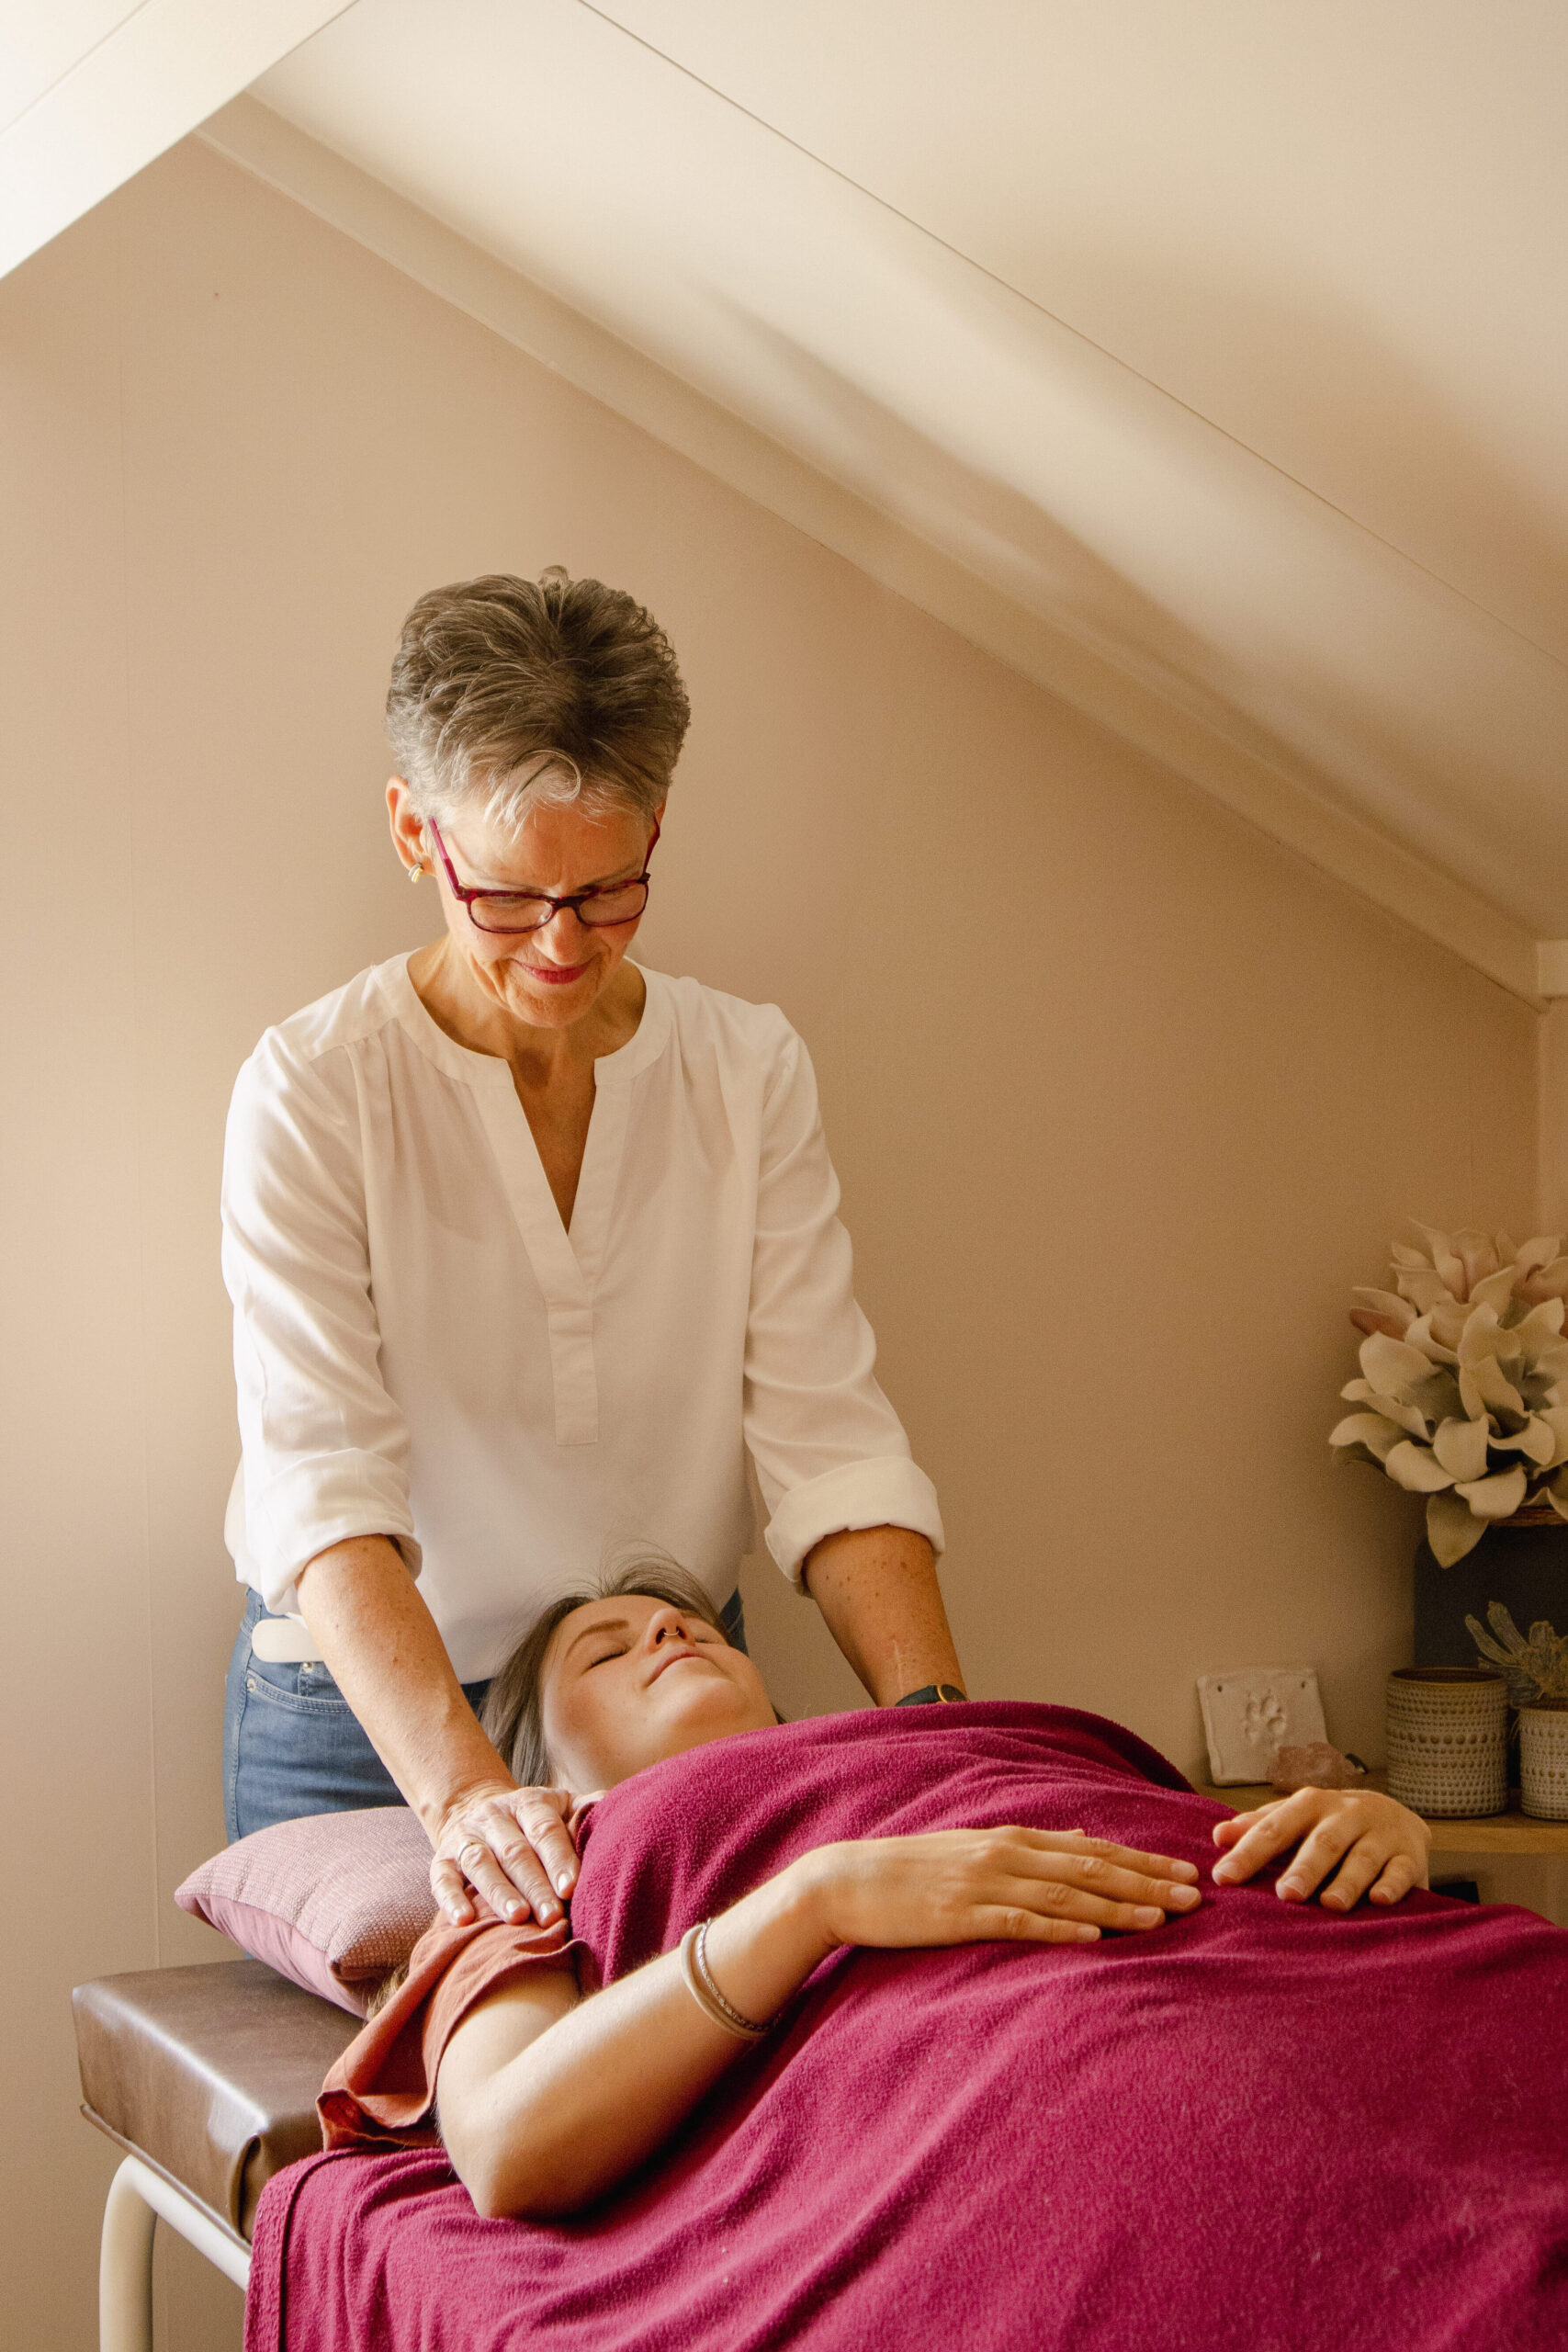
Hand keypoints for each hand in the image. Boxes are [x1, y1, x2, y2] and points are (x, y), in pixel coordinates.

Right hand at [430, 1782, 583, 1928]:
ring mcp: (465, 1837)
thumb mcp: (559, 1806)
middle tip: (552, 1915)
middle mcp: (494, 1816)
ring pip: (481, 1863)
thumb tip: (617, 1806)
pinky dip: (450, 1900)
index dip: (558, 1858)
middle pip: (515, 1851)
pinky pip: (441, 1878)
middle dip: (535, 1885)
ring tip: (517, 1918)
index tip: (571, 1887)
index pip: (544, 1829)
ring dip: (499, 1892)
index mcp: (529, 1803)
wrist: (476, 1809)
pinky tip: (464, 1921)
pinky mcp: (441, 1859)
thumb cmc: (533, 1821)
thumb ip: (585, 1810)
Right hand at [795, 1827, 1202, 1951]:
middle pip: (1090, 1869)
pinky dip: (1061, 1931)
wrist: (847, 1881)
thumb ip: (1032, 1846)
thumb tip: (1081, 1837)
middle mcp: (1006, 1854)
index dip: (1142, 1861)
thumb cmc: (914, 1870)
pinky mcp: (962, 1915)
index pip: (1092, 1849)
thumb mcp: (976, 1847)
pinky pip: (1020, 1924)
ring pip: (1065, 1896)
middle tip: (1194, 1897)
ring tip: (1161, 1920)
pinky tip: (1095, 1941)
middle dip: (1146, 1882)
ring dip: (1118, 1908)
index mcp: (1012, 1839)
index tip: (1186, 1872)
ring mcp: (984, 1884)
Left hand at [1210, 1787, 1430, 1909]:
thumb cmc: (1330, 1824)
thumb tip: (1219, 1837)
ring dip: (1347, 1881)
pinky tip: (1380, 1901)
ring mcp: (1380, 1834)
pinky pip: (1402, 1870)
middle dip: (1304, 1868)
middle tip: (1286, 1895)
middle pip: (1323, 1842)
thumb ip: (1258, 1827)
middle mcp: (1345, 1814)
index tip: (1223, 1878)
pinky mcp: (1410, 1855)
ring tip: (1331, 1905)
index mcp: (1309, 1805)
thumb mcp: (1295, 1819)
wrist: (1395, 1815)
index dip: (1249, 1853)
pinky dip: (1393, 1885)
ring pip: (1363, 1857)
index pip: (1275, 1828)